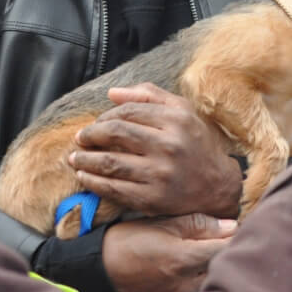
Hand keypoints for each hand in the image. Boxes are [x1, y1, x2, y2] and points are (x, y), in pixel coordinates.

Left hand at [69, 82, 241, 218]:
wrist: (216, 185)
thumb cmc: (195, 143)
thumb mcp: (182, 111)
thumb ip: (149, 96)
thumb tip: (111, 93)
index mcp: (177, 120)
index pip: (128, 111)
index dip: (106, 115)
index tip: (96, 123)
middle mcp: (169, 145)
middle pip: (115, 133)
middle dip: (90, 135)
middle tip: (80, 138)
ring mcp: (160, 174)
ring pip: (109, 162)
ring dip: (85, 160)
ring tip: (75, 158)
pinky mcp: (153, 198)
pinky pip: (113, 189)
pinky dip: (93, 182)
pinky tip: (85, 177)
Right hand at [103, 213, 236, 291]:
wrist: (103, 266)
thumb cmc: (133, 239)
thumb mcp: (165, 223)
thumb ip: (200, 224)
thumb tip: (231, 225)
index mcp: (183, 259)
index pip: (225, 248)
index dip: (236, 237)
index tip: (240, 228)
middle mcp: (184, 283)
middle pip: (222, 269)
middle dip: (229, 254)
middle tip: (228, 240)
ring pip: (212, 283)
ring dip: (217, 269)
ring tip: (211, 254)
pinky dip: (204, 282)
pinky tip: (199, 270)